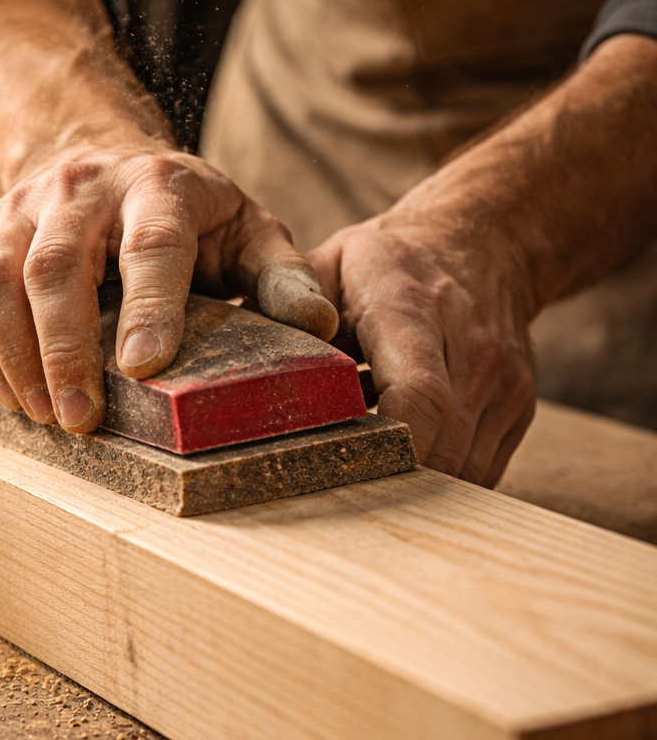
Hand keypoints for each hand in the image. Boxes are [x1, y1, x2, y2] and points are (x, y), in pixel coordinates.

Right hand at [0, 145, 338, 431]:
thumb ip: (282, 276)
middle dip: (65, 348)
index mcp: (161, 186)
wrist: (105, 160)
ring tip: (44, 416)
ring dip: (15, 354)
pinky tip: (12, 395)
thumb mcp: (249, 231)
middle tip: (81, 420)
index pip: (151, 245)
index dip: (147, 306)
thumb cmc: (189, 216)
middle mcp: (84, 188)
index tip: (142, 368)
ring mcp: (25, 206)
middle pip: (58, 264)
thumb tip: (321, 326)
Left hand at [307, 206, 536, 486]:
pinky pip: (480, 470)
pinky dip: (438, 479)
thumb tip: (220, 368)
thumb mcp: (327, 265)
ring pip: (463, 471)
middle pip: (439, 446)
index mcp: (413, 309)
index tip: (336, 472)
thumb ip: (281, 315)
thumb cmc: (388, 262)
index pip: (418, 396)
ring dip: (411, 487)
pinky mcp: (519, 408)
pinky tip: (400, 464)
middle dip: (385, 481)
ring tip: (361, 479)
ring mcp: (505, 382)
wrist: (484, 241)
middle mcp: (472, 348)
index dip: (384, 448)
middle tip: (329, 497)